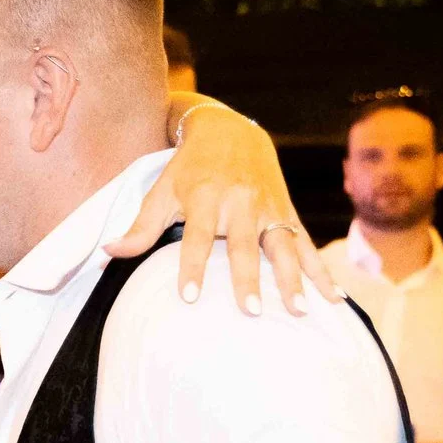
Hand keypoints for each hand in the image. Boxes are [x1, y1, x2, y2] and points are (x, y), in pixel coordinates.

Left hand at [109, 102, 337, 316]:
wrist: (231, 131)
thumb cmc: (188, 169)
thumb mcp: (161, 191)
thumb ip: (139, 226)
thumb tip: (107, 253)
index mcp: (206, 198)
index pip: (196, 237)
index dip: (192, 266)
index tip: (188, 297)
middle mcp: (240, 203)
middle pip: (245, 245)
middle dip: (249, 278)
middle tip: (252, 311)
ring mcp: (269, 208)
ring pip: (284, 246)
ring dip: (294, 279)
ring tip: (300, 311)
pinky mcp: (288, 212)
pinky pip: (307, 245)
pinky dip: (322, 271)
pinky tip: (334, 298)